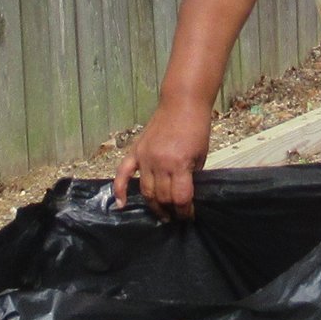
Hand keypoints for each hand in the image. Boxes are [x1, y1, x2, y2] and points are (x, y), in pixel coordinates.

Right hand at [113, 98, 211, 216]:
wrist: (182, 103)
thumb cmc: (196, 127)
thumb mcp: (201, 155)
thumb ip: (192, 175)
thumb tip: (186, 193)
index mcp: (179, 164)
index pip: (180, 197)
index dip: (185, 211)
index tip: (189, 216)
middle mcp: (159, 163)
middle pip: (162, 197)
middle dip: (171, 210)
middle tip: (177, 215)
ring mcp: (145, 157)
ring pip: (146, 191)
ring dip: (154, 205)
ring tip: (161, 214)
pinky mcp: (136, 151)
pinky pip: (123, 173)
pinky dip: (119, 190)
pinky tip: (121, 204)